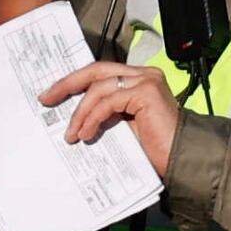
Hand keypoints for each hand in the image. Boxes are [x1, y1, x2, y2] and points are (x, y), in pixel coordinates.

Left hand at [45, 58, 183, 173]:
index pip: (100, 73)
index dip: (74, 81)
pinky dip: (93, 117)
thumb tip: (77, 117)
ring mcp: (146, 81)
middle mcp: (143, 75)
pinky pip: (108, 101)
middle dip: (67, 84)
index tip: (52, 95)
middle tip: (46, 99)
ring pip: (99, 87)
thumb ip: (107, 113)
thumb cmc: (159, 149)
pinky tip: (87, 134)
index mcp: (139, 80)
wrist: (184, 160)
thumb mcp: (124, 126)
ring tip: (73, 134)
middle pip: (96, 70)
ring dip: (80, 112)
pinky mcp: (146, 92)